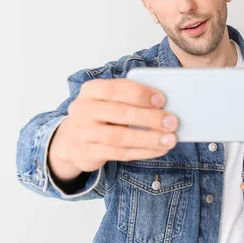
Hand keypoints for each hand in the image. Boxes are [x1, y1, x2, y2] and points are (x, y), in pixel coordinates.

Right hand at [48, 79, 178, 181]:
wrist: (72, 140)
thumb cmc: (101, 115)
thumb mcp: (109, 100)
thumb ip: (131, 98)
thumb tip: (164, 105)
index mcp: (91, 90)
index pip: (115, 88)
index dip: (139, 94)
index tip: (162, 99)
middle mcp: (83, 109)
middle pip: (119, 113)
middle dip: (149, 118)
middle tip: (172, 122)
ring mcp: (83, 132)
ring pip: (119, 137)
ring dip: (148, 138)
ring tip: (170, 139)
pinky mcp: (87, 153)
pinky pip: (119, 154)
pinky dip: (143, 152)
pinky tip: (159, 149)